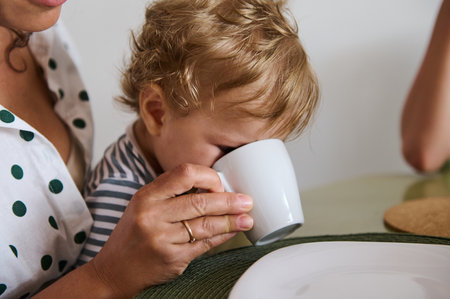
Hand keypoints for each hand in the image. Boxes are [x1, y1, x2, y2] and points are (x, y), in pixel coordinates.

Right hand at [89, 163, 253, 296]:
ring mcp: (161, 238)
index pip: (185, 173)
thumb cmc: (133, 235)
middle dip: (229, 200)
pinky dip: (222, 237)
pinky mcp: (171, 258)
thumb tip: (214, 187)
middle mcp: (152, 215)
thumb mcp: (144, 205)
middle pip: (200, 201)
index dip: (208, 177)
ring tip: (246, 218)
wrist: (114, 270)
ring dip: (231, 221)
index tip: (220, 184)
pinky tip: (232, 231)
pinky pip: (204, 244)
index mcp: (147, 195)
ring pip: (206, 225)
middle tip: (246, 201)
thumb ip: (172, 194)